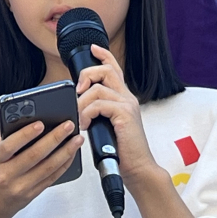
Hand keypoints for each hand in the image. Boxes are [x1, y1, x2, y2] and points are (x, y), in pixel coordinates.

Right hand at [0, 117, 82, 217]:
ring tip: (76, 139)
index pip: (10, 146)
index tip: (41, 123)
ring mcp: (20, 188)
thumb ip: (1, 137)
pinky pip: (50, 178)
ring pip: (47, 168)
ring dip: (65, 152)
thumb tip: (23, 119)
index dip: (26, 135)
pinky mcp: (30, 195)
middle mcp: (6, 176)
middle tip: (68, 125)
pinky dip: (63, 165)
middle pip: (34, 156)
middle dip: (54, 138)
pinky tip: (70, 154)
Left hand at [75, 44, 158, 186]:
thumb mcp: (108, 126)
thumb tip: (79, 105)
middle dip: (87, 75)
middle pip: (106, 70)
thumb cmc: (122, 152)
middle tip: (78, 91)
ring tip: (80, 118)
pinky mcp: (124, 114)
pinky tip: (85, 125)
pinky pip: (99, 104)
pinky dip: (87, 113)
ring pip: (98, 88)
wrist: (139, 169)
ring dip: (82, 102)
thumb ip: (99, 112)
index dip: (104, 55)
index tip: (93, 48)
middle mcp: (127, 98)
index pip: (115, 69)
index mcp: (124, 99)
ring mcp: (127, 105)